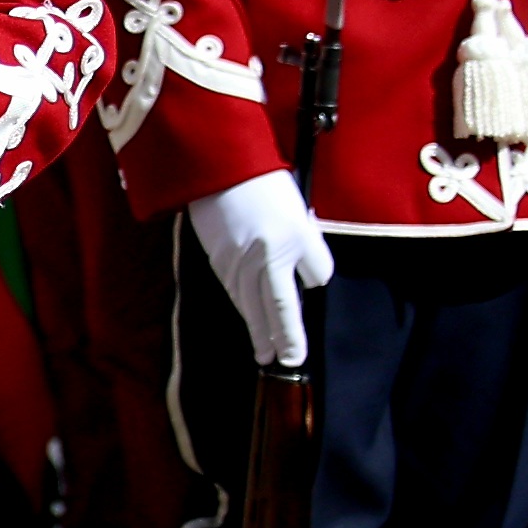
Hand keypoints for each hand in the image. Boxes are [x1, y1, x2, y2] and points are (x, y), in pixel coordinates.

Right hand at [182, 169, 332, 369]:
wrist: (220, 166)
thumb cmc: (268, 188)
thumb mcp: (302, 221)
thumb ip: (311, 257)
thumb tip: (310, 284)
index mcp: (278, 254)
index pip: (286, 306)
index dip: (291, 334)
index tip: (295, 357)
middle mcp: (253, 264)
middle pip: (263, 312)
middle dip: (271, 339)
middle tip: (275, 361)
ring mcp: (231, 262)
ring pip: (245, 303)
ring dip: (255, 328)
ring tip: (262, 348)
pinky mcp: (216, 255)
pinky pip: (232, 289)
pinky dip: (241, 305)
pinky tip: (247, 312)